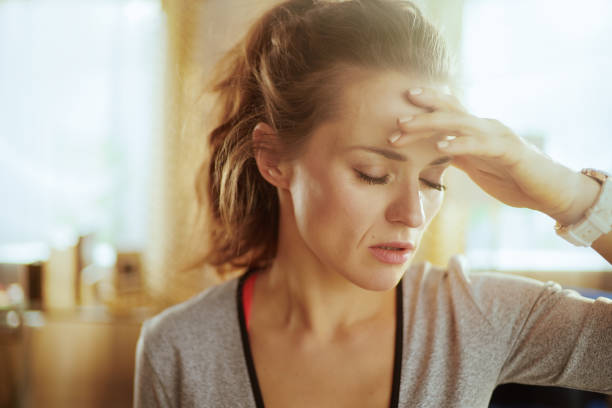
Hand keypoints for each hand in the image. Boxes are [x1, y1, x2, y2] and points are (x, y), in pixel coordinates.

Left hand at [390, 87, 581, 219]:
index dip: (422, 108)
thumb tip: (434, 149)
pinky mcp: (510, 151)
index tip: (396, 111)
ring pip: (459, 122)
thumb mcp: (477, 165)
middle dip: (419, 113)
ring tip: (406, 126)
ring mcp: (498, 136)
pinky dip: (460, 143)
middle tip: (394, 119)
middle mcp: (485, 127)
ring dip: (430, 123)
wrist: (550, 192)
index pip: (446, 113)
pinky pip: (481, 144)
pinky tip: (442, 145)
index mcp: (476, 130)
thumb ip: (457, 153)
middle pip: (448, 111)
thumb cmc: (513, 178)